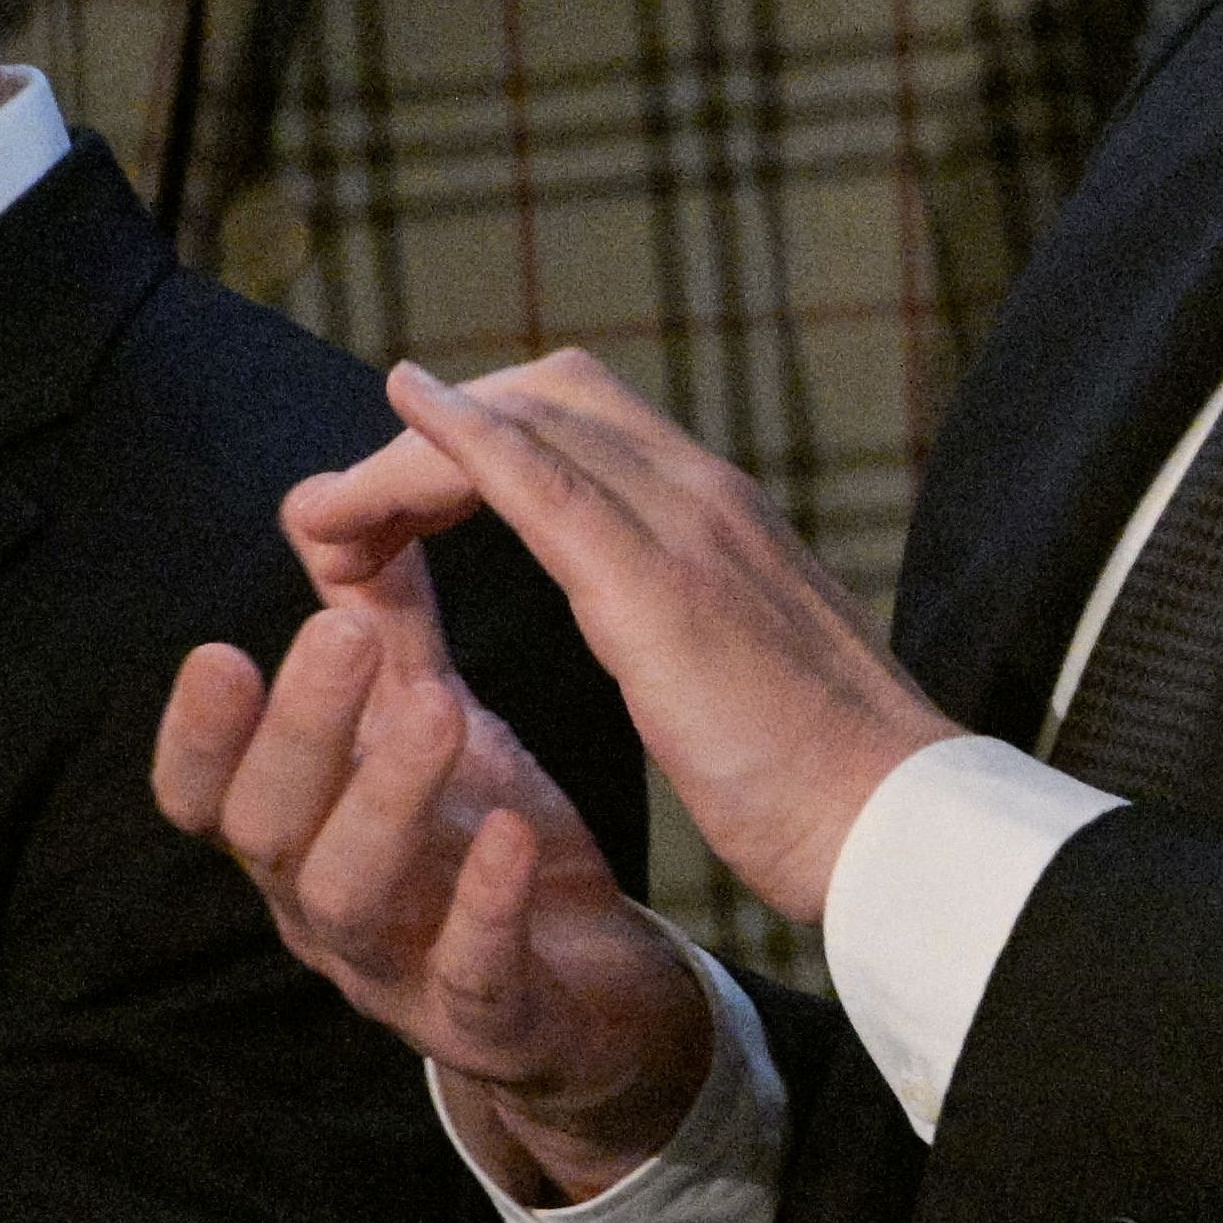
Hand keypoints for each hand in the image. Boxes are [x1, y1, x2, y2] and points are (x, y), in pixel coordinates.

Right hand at [154, 490, 710, 1205]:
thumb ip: (377, 625)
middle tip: (343, 634)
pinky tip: (512, 832)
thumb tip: (324, 500)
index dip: (196, 734)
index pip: (203, 793)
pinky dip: (483, 905)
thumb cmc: (482, 839)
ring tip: (442, 709)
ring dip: (383, 799)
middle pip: (264, 829)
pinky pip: (469, 976)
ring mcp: (396, 970)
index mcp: (296, 830)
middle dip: (297, 731)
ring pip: (349, 898)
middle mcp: (321, 902)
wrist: (595, 990)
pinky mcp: (487, 1020)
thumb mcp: (425, 720)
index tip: (218, 649)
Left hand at [363, 357, 959, 932]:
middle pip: (544, 395)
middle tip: (339, 514)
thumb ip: (692, 614)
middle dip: (430, 433)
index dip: (474, 437)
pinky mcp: (665, 592)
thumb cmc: (821, 777)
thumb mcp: (739, 665)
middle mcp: (704, 495)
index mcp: (718, 517)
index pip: (579, 419)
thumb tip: (652, 616)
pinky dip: (465, 440)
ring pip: (532, 422)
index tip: (396, 504)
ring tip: (324, 515)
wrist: (898, 826)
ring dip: (411, 452)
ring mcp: (690, 530)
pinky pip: (548, 485)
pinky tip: (401, 421)